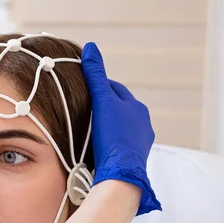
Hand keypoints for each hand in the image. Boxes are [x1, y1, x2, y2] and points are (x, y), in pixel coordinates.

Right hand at [81, 43, 160, 214]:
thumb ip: (96, 75)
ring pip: (118, 128)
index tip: (81, 88)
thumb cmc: (113, 137)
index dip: (97, 87)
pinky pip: (118, 145)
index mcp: (137, 107)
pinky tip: (95, 147)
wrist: (121, 175)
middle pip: (117, 109)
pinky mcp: (133, 159)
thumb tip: (91, 47)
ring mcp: (139, 142)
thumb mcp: (102, 102)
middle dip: (102, 107)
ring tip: (85, 129)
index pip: (114, 89)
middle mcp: (142, 124)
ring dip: (105, 126)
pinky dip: (107, 143)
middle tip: (80, 108)